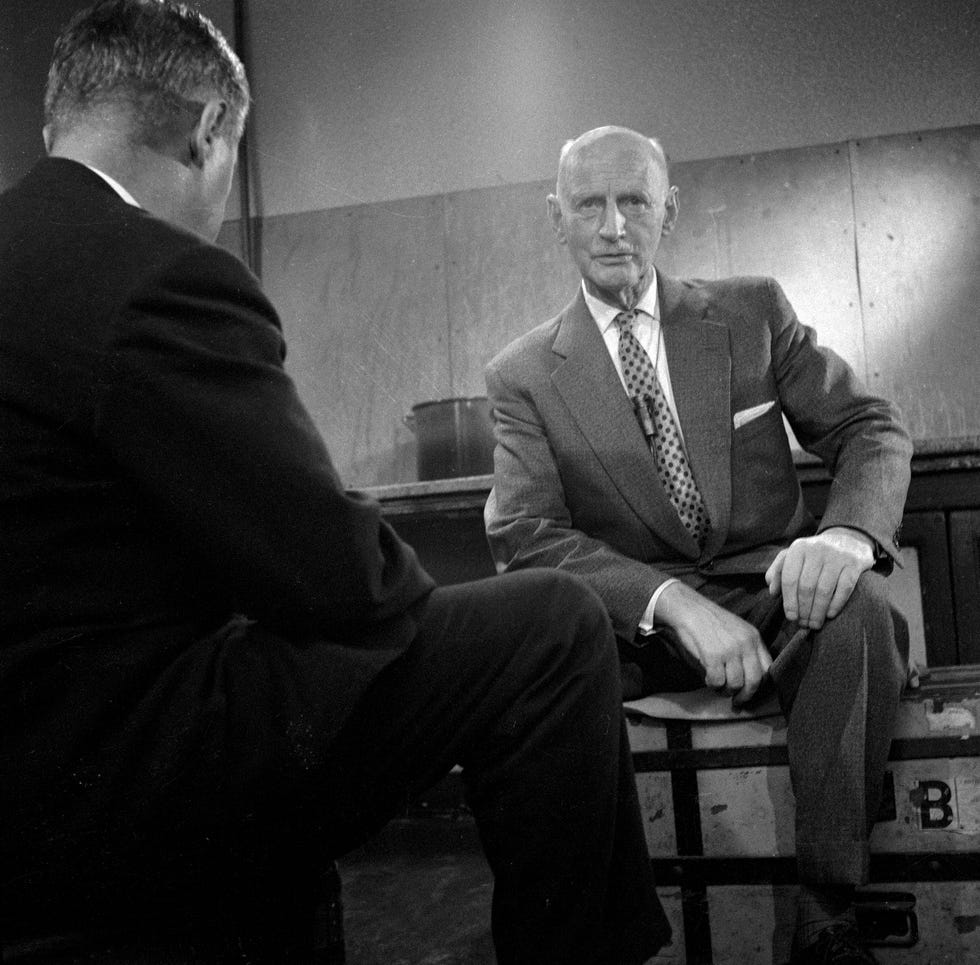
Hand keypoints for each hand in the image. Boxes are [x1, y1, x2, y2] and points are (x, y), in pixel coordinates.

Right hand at [656, 582, 771, 705]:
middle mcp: (746, 644)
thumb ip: (747, 649)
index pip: (768, 668)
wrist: (690, 609)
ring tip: (718, 687)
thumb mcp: (737, 631)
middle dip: (745, 695)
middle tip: (737, 701)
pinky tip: (708, 679)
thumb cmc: (711, 622)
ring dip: (726, 691)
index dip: (760, 685)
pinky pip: (717, 681)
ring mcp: (730, 650)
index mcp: (754, 637)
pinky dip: (712, 685)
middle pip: (754, 681)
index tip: (751, 691)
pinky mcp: (713, 656)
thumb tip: (750, 678)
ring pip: (735, 684)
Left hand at [765, 527, 874, 629]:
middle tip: (804, 623)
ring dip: (818, 611)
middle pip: (807, 587)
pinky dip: (836, 604)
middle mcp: (817, 549)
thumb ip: (778, 571)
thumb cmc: (814, 554)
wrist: (848, 539)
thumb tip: (772, 592)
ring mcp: (837, 556)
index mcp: (798, 548)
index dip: (789, 601)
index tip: (790, 617)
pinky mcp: (854, 563)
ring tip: (815, 623)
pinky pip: (844, 588)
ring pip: (824, 590)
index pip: (790, 578)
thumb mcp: (793, 556)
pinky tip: (830, 614)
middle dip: (804, 609)